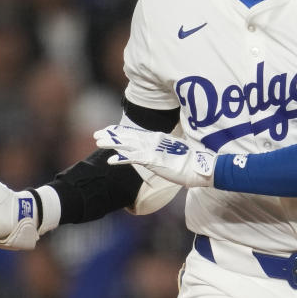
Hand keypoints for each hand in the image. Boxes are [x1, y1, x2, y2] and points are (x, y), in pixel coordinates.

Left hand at [93, 125, 214, 187]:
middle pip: (128, 135)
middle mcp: (152, 141)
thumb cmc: (188, 162)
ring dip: (112, 143)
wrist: (199, 167)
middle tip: (97, 134)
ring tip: (99, 142)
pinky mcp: (153, 160)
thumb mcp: (173, 153)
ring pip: (127, 144)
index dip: (120, 131)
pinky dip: (121, 158)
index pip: (135, 132)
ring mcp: (152, 150)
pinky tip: (110, 160)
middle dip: (111, 135)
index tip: (108, 130)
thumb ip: (163, 150)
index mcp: (157, 139)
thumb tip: (159, 152)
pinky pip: (133, 158)